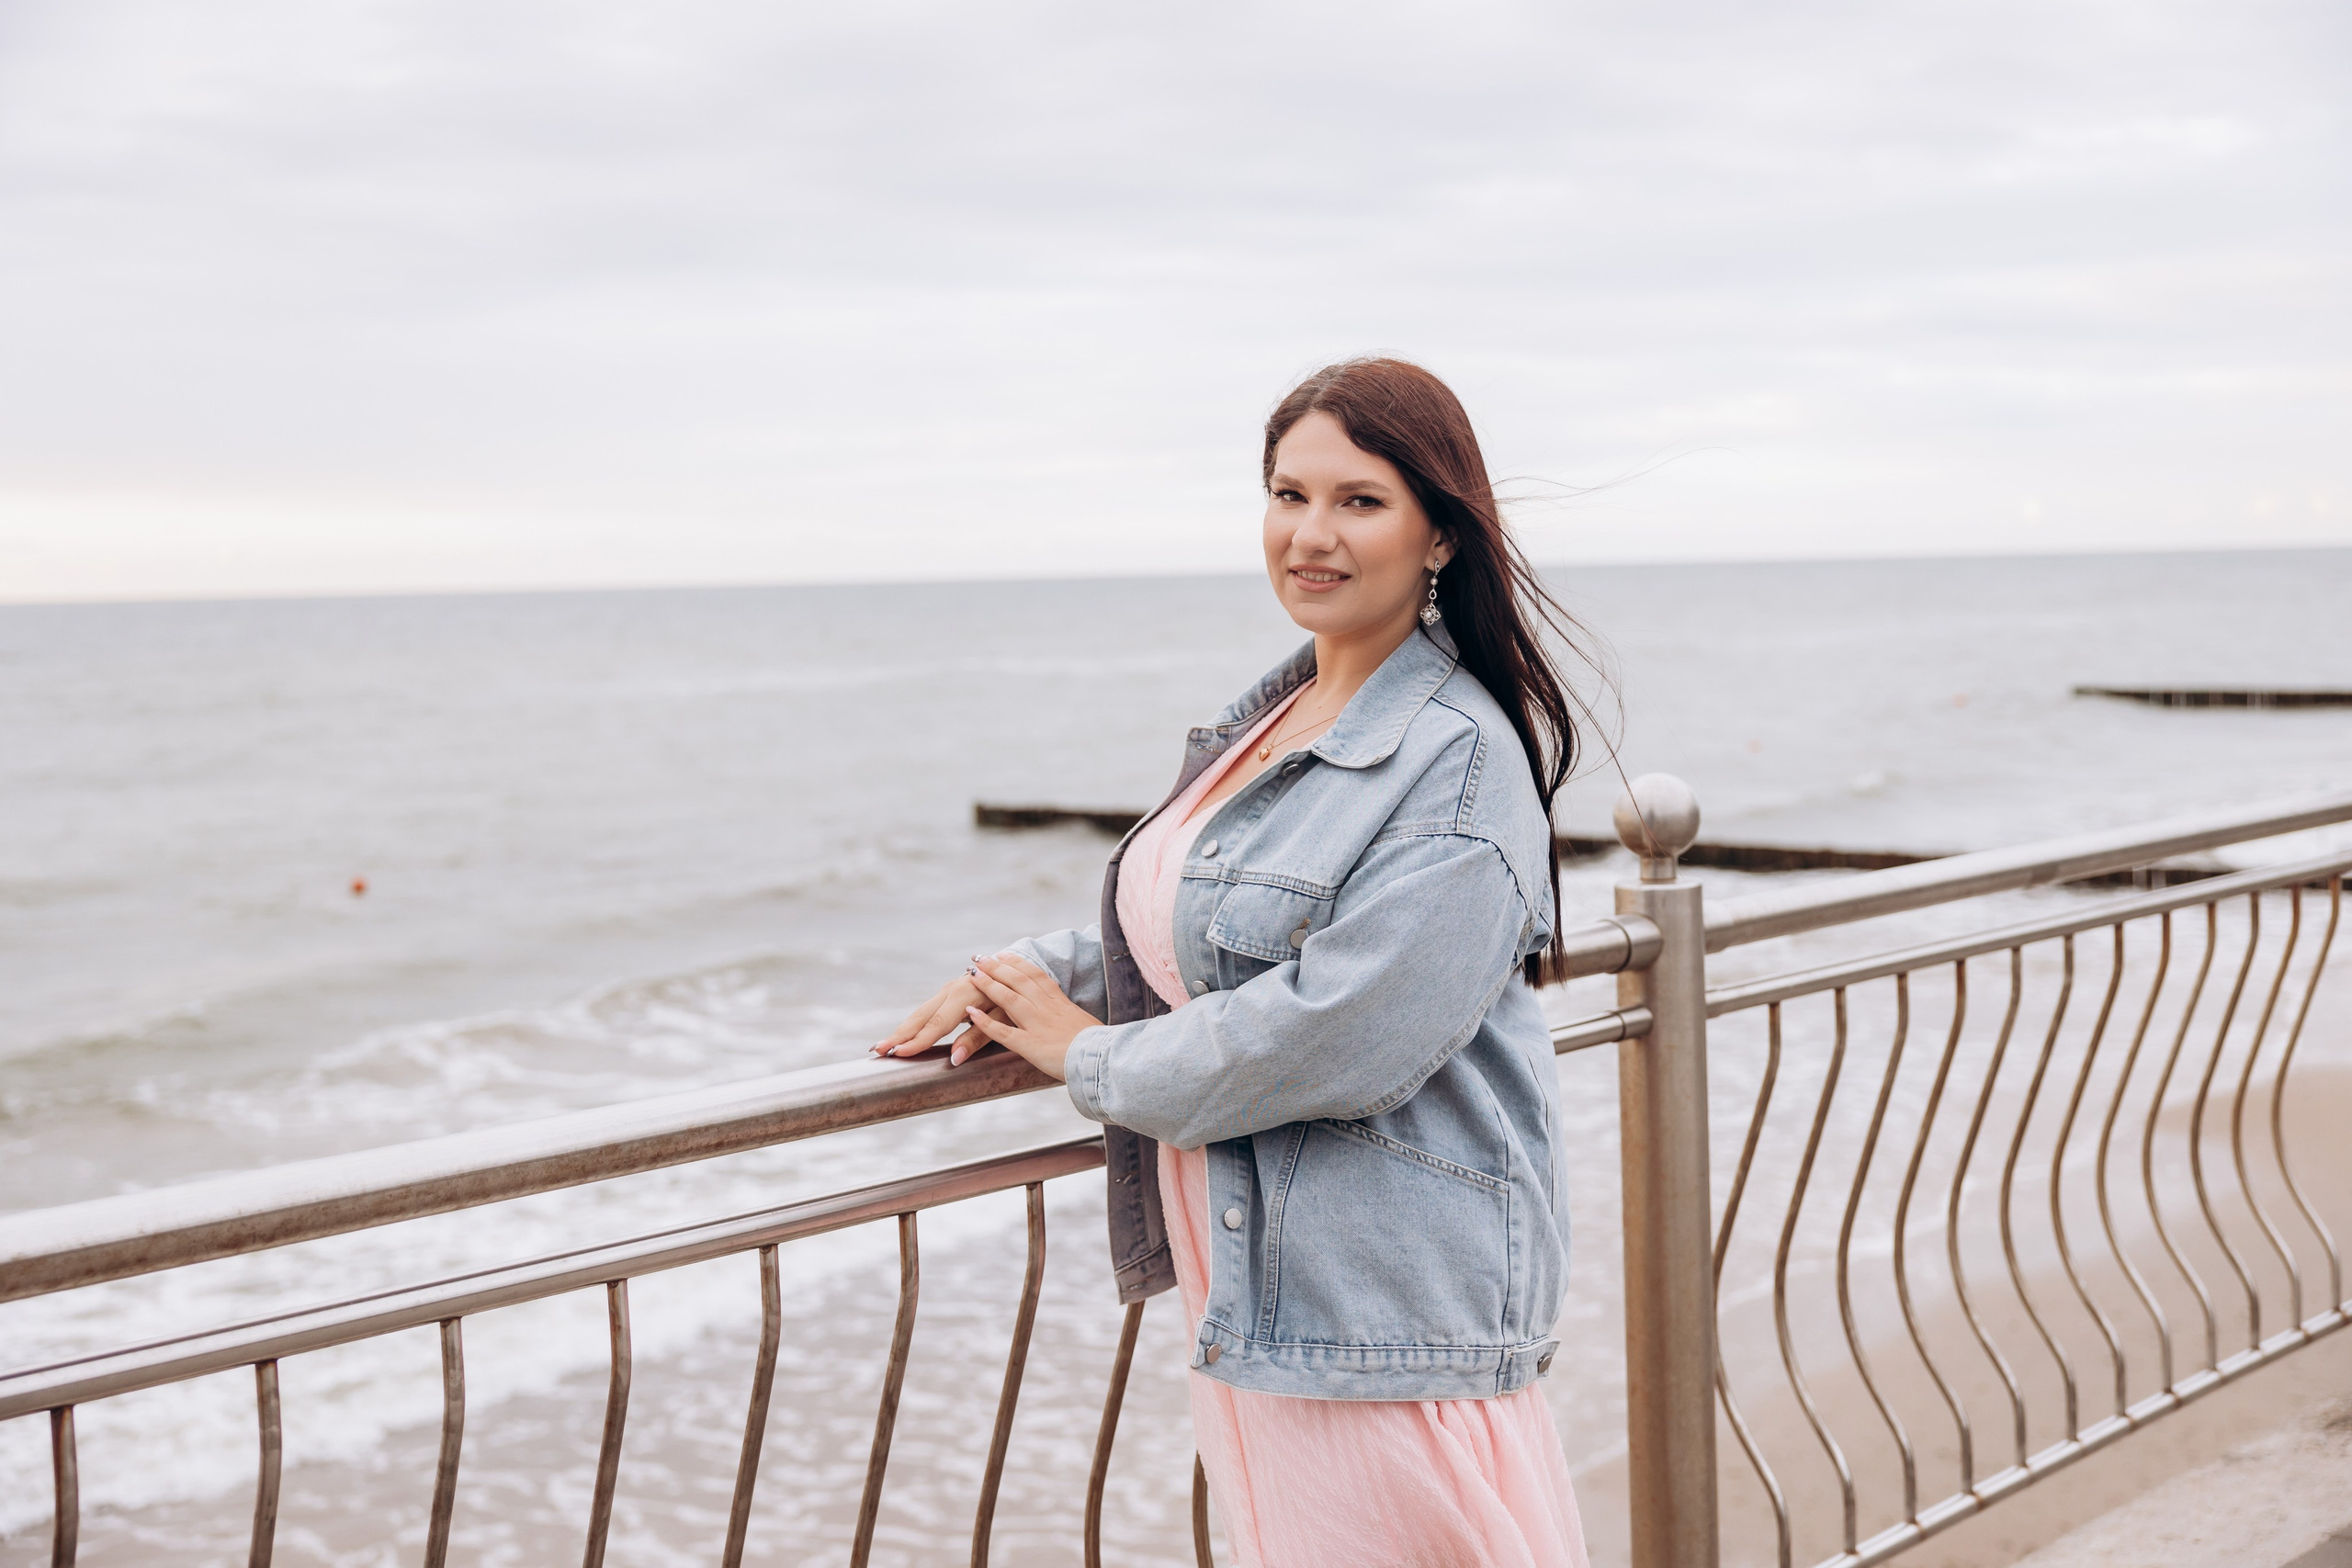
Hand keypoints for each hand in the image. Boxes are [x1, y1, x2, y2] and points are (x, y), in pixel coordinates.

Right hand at [874, 966, 1011, 1067]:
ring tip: (882, 1046)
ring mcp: (948, 989)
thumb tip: (955, 1058)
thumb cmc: (1015, 997)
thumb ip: (979, 1037)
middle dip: (899, 1035)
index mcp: (966, 995)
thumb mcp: (1005, 1017)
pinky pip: (927, 1011)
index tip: (899, 1053)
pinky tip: (901, 1036)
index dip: (917, 1041)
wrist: (1017, 970)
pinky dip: (911, 1024)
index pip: (937, 1024)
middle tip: (877, 1050)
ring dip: (901, 1030)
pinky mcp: (948, 993)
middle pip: (920, 1017)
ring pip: (920, 1013)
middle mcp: (952, 990)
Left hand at [958, 952, 1101, 1081]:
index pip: (1036, 976)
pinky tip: (971, 1014)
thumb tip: (1072, 1019)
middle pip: (1018, 980)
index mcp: (1060, 1003)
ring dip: (988, 985)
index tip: (1004, 954)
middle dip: (997, 967)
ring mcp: (1037, 1025)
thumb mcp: (1086, 1024)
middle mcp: (1047, 1008)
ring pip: (1008, 999)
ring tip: (971, 974)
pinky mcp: (1030, 1045)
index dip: (1018, 963)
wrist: (1103, 1059)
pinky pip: (1003, 1032)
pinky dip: (985, 1022)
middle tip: (980, 957)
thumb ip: (1072, 1019)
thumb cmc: (1099, 1046)